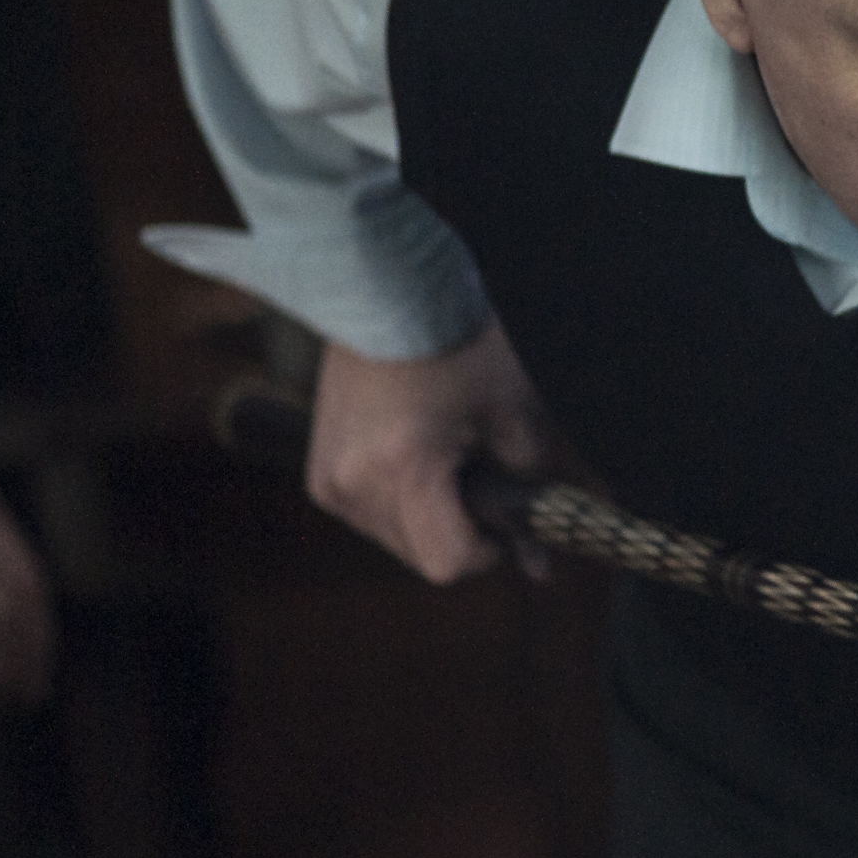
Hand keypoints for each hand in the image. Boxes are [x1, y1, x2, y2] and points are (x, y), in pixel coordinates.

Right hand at [307, 322, 569, 582]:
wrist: (387, 293)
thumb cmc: (457, 342)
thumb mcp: (511, 414)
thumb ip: (528, 490)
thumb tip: (539, 565)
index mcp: (403, 469)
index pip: (448, 562)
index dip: (489, 549)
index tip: (505, 514)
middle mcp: (353, 484)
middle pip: (421, 556)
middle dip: (460, 528)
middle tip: (479, 470)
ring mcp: (328, 480)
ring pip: (395, 539)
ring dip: (429, 516)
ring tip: (444, 452)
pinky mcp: (318, 472)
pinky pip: (369, 514)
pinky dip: (400, 499)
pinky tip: (415, 452)